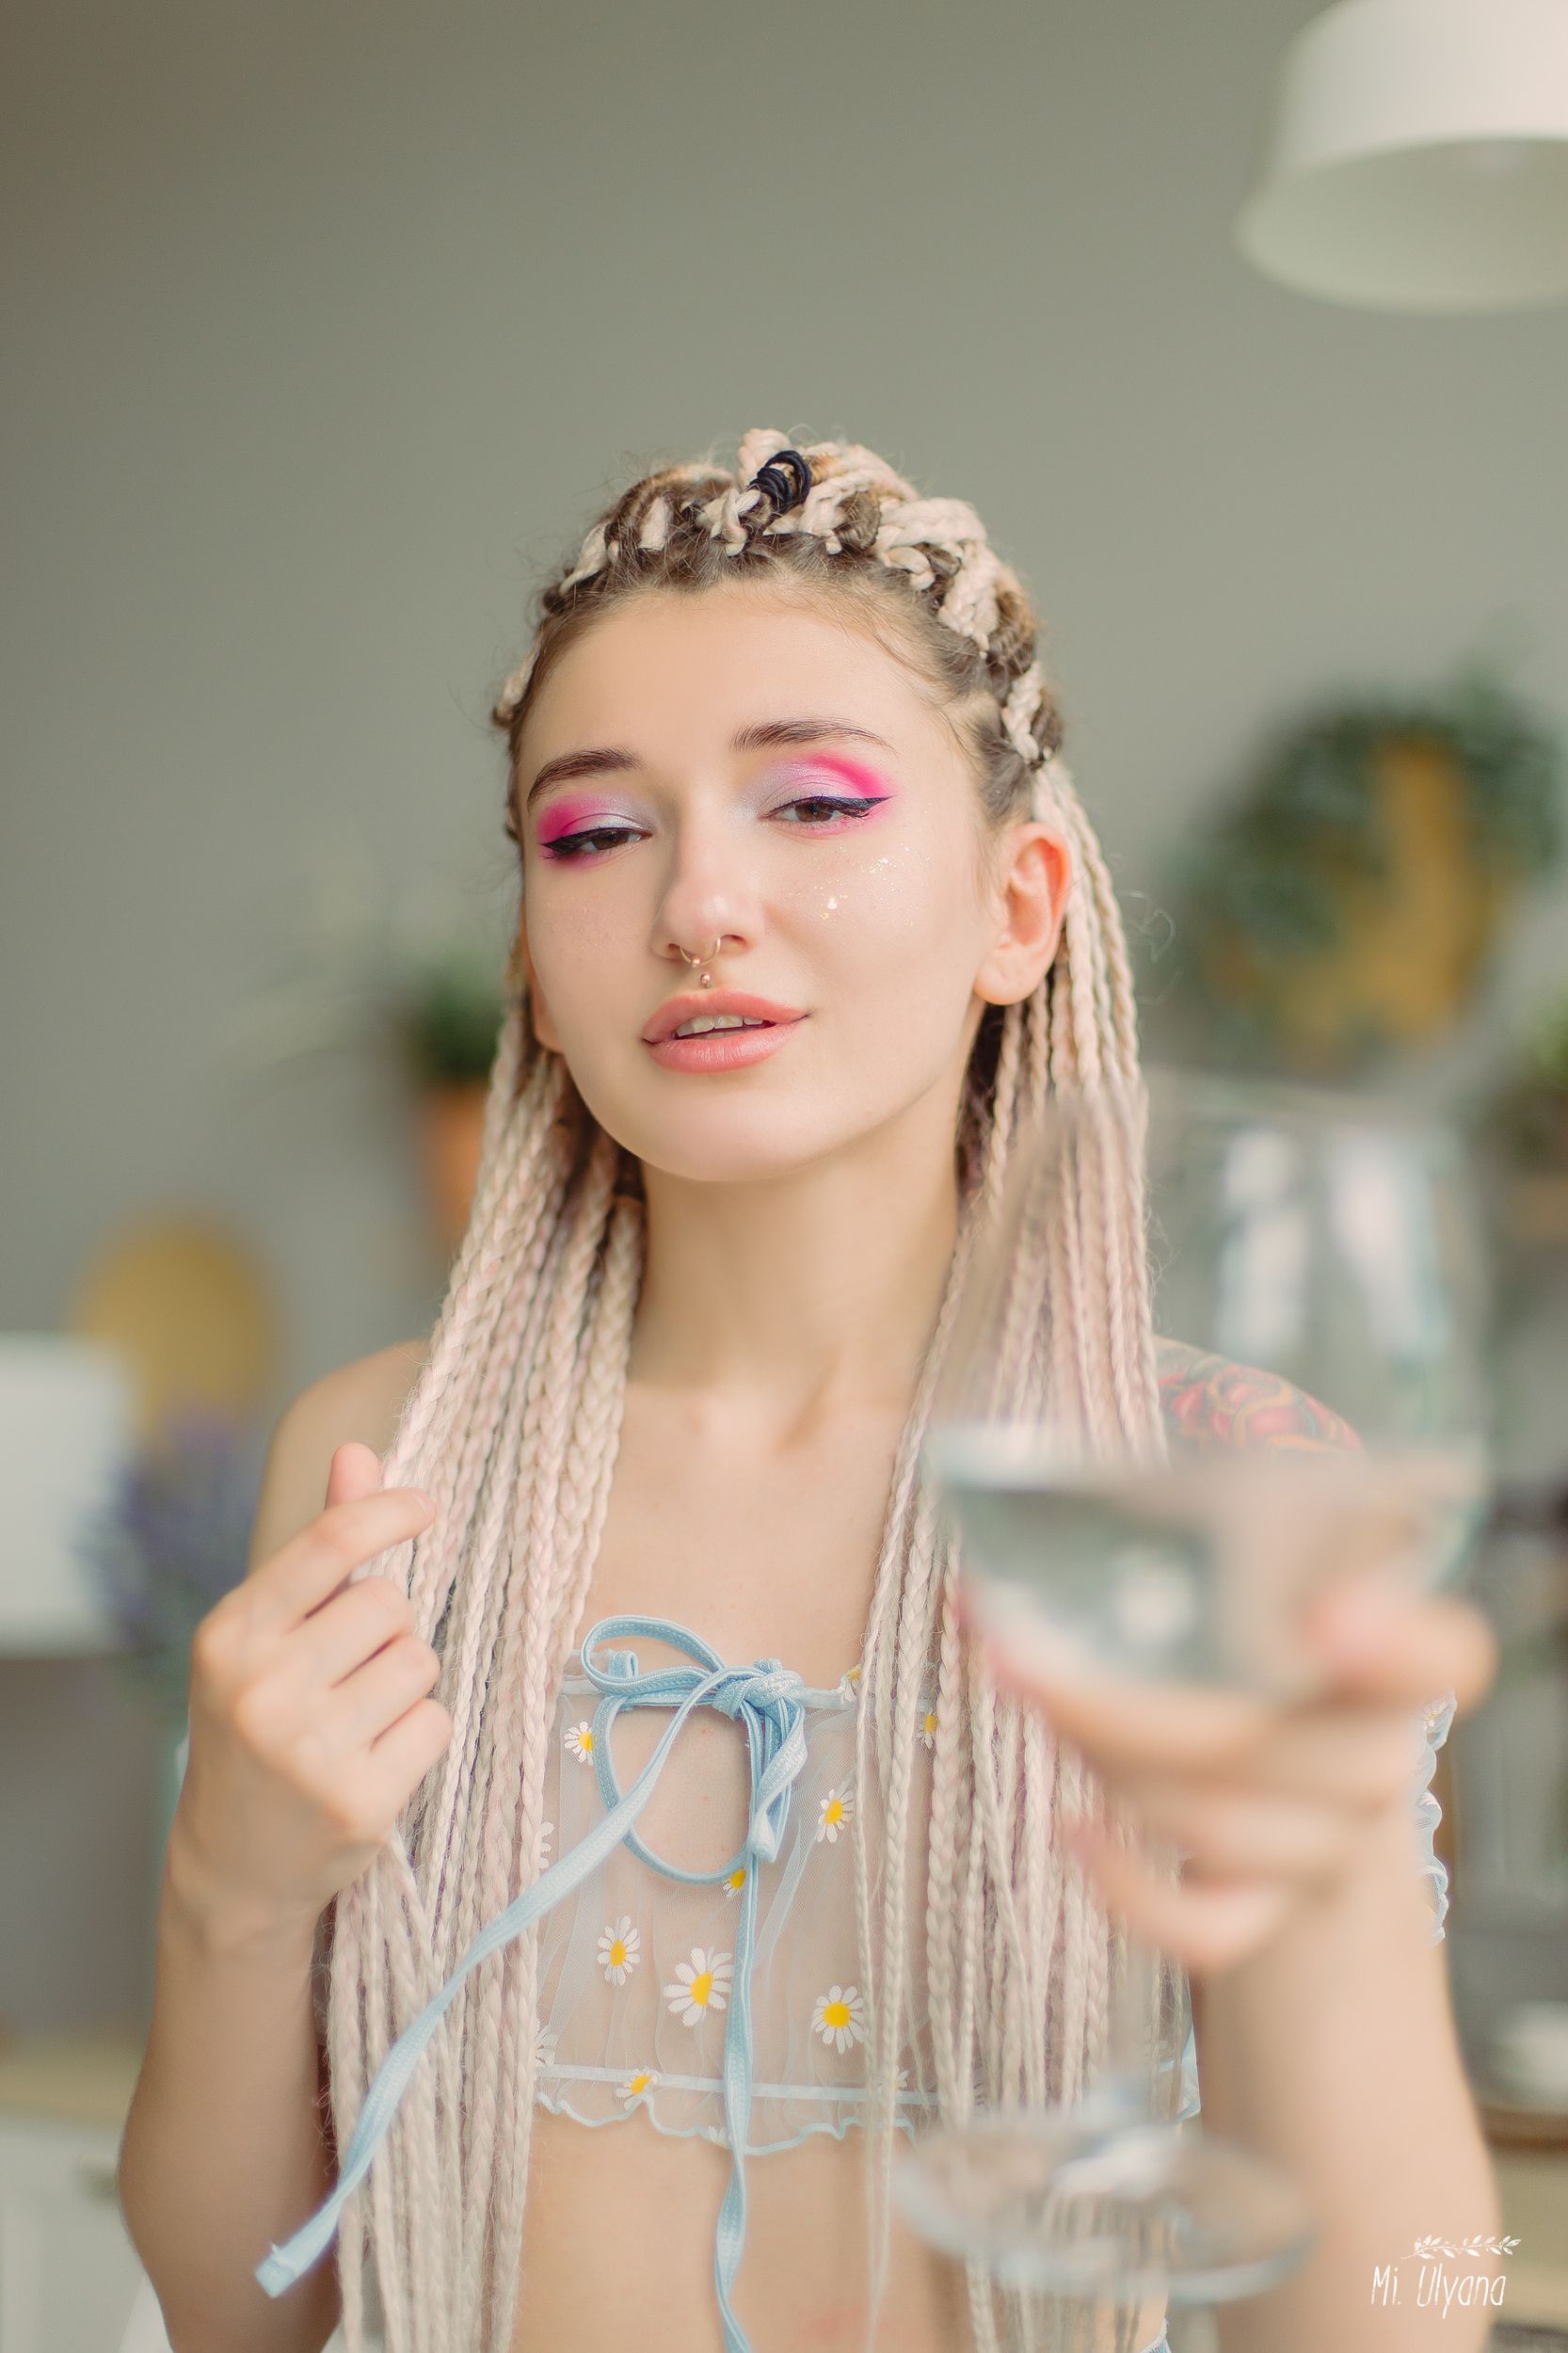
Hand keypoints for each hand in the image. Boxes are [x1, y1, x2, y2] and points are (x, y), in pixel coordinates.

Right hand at [167, 1443, 451, 1949]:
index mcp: (231, 1635)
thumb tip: (359, 1450)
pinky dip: (418, 1736)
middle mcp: (262, 1688)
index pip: (329, 1542)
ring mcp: (309, 1750)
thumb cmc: (258, 1725)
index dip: (388, 1511)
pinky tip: (373, 1762)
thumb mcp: (267, 1635)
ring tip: (358, 1719)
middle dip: (386, 1629)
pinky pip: (436, 1723)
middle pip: (389, 1604)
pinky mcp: (358, 1802)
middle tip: (347, 1673)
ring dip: (405, 1683)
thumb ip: (320, 1548)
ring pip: (420, 1661)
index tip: (424, 1505)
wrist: (232, 1866)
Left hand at [972, 1581, 1496, 1977]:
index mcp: (1395, 1645)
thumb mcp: (1229, 1558)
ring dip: (1096, 1760)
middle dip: (1114, 1702)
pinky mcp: (1275, 1907)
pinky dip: (1127, 1888)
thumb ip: (1178, 1538)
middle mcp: (1379, 1752)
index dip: (1394, 1645)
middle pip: (1256, 1743)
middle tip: (1015, 1649)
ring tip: (1031, 1693)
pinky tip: (1071, 1827)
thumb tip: (1016, 1546)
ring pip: (1206, 1822)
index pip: (1445, 1657)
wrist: (1272, 1731)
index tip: (1324, 1619)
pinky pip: (1208, 1929)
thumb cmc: (1236, 1614)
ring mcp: (1333, 1840)